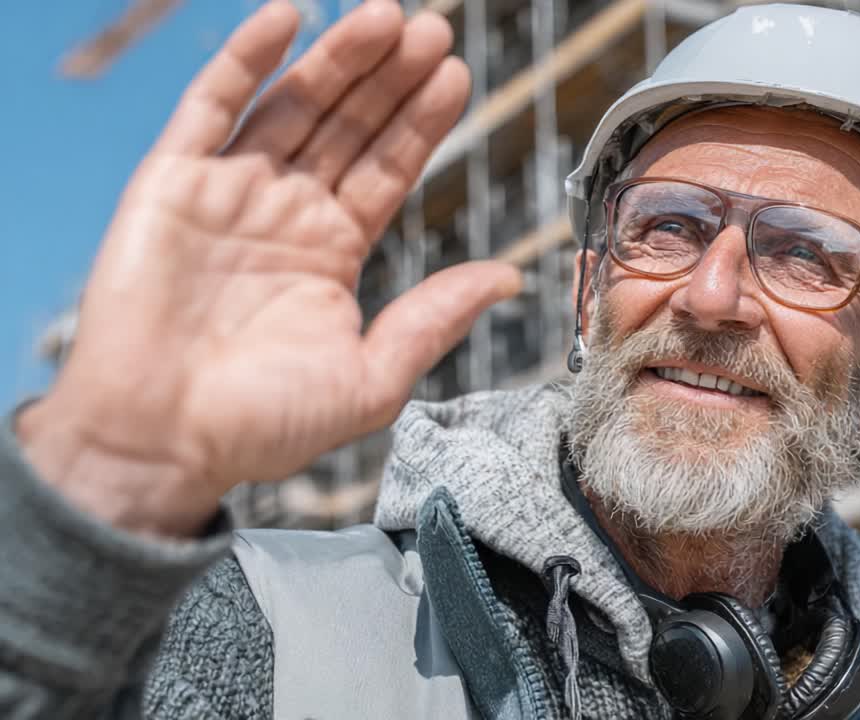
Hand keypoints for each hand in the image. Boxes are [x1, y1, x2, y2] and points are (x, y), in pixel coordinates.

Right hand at [17, 1, 520, 536]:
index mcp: (332, 252)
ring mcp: (229, 193)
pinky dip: (245, 59)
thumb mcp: (371, 378)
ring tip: (387, 18)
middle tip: (435, 30)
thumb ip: (434, 319)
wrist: (158, 443)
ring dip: (337, 60)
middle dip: (391, 80)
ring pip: (292, 106)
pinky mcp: (171, 183)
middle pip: (349, 128)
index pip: (388, 171)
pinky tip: (288, 17)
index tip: (456, 74)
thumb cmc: (261, 425)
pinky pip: (210, 106)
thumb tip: (508, 277)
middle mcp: (285, 214)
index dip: (420, 124)